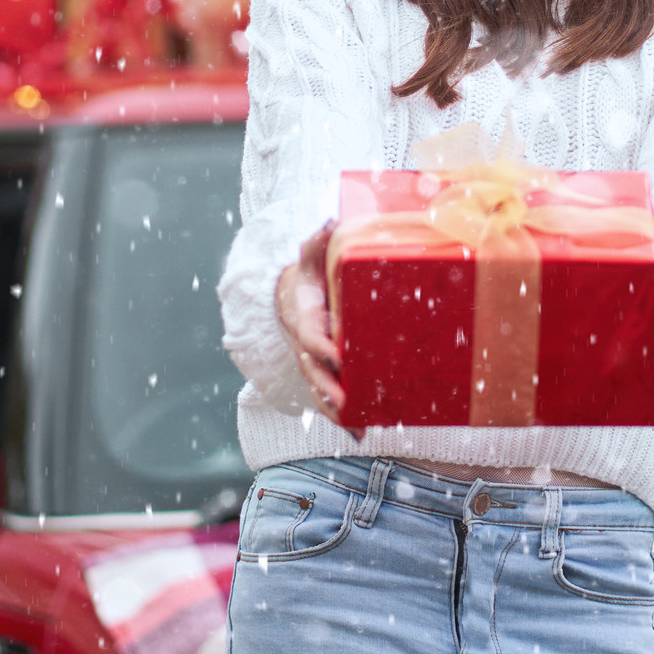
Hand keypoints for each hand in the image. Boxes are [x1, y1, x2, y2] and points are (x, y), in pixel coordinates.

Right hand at [275, 224, 343, 421]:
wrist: (294, 299)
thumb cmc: (308, 277)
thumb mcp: (310, 257)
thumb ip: (317, 241)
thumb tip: (330, 220)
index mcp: (304, 318)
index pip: (309, 335)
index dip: (320, 345)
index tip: (336, 353)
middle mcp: (307, 346)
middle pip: (313, 372)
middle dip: (327, 388)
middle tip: (344, 402)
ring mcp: (314, 364)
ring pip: (321, 392)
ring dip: (335, 411)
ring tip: (354, 427)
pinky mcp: (326, 374)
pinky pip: (331, 399)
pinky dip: (342, 419)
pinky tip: (359, 433)